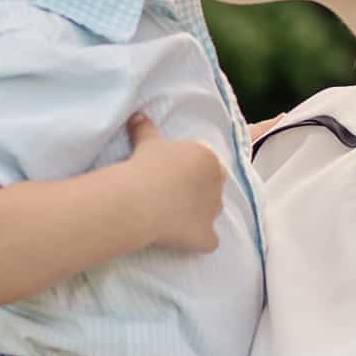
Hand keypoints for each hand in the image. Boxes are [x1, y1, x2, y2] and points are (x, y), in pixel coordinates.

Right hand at [124, 111, 225, 252]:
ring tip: (176, 216)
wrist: (140, 199)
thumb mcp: (147, 142)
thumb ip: (146, 128)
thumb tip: (137, 115)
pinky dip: (200, 241)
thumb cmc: (145, 166)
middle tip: (175, 194)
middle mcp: (218, 182)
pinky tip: (185, 240)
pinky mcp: (207, 235)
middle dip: (200, 190)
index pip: (207, 162)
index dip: (191, 170)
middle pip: (214, 186)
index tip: (174, 175)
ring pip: (213, 212)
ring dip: (201, 214)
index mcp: (207, 157)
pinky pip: (210, 240)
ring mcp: (214, 210)